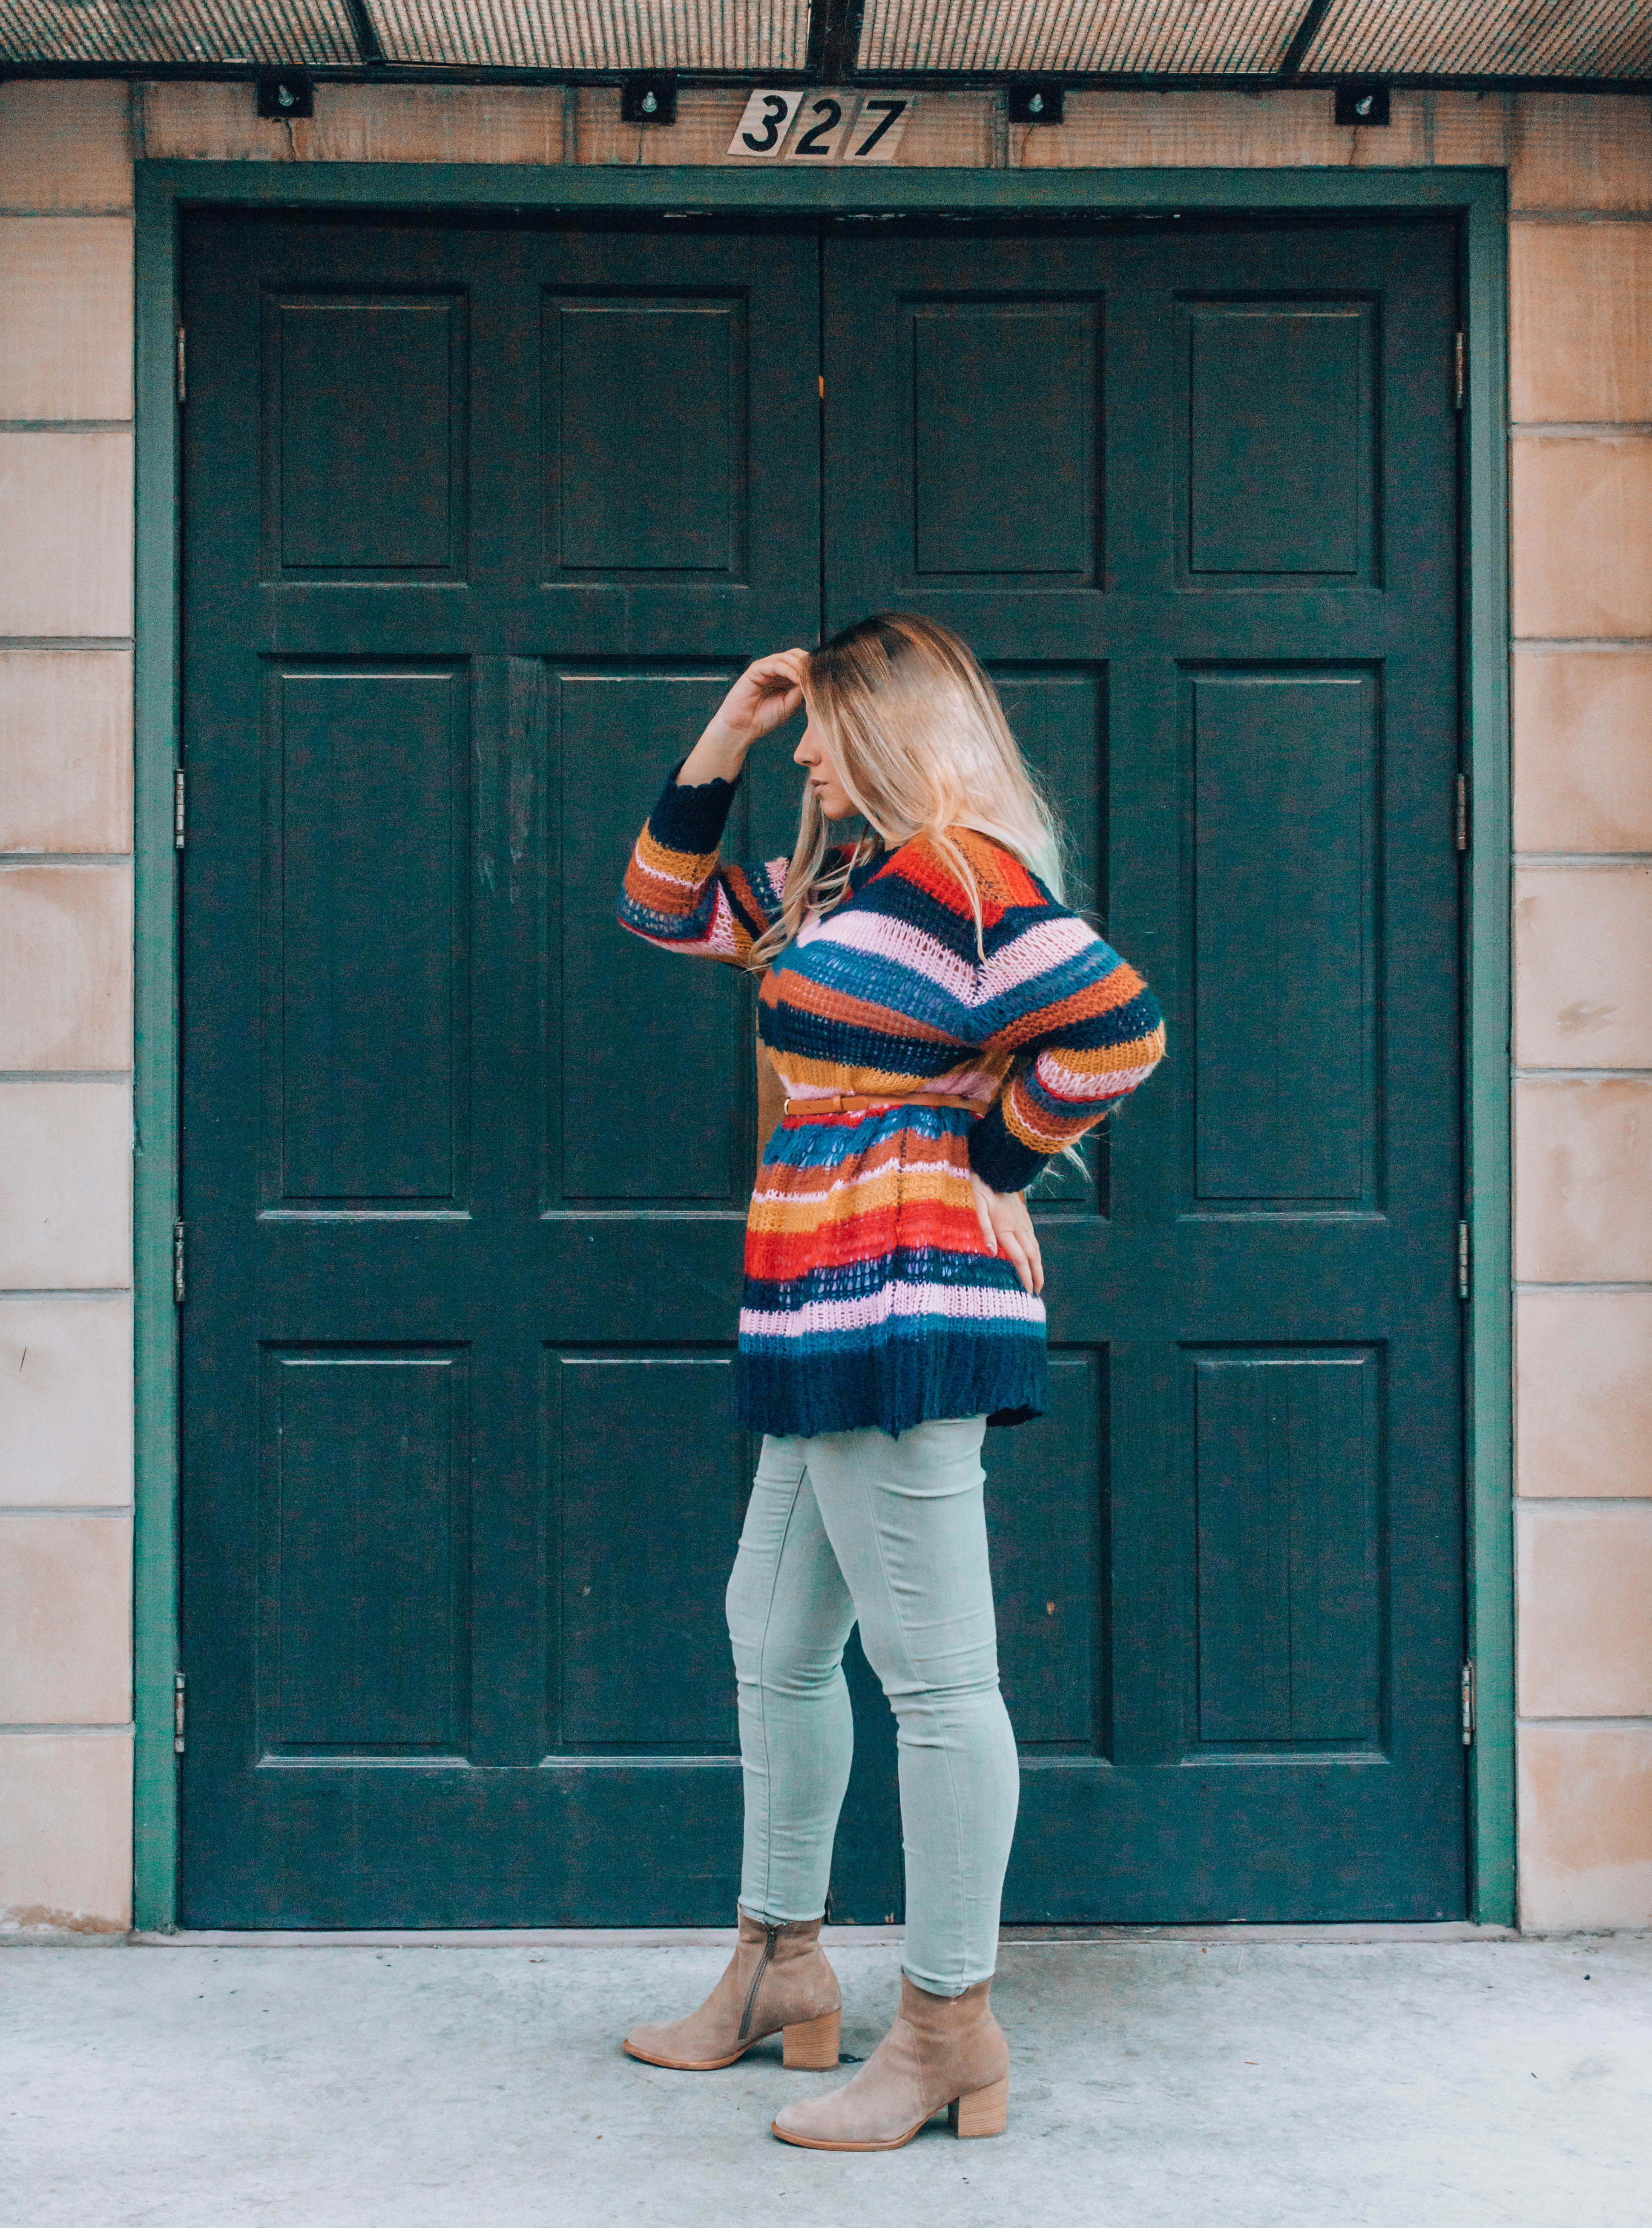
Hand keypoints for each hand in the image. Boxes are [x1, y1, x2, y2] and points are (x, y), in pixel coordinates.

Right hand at [678, 650, 809, 784]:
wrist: (743, 727)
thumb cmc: (765, 718)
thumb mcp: (790, 704)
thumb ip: (801, 691)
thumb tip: (815, 680)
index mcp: (785, 677)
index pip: (803, 664)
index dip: (814, 668)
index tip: (828, 676)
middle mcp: (776, 670)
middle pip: (797, 656)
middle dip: (809, 663)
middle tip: (820, 673)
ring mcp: (766, 668)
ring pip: (788, 657)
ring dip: (801, 666)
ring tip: (809, 677)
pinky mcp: (756, 669)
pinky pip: (775, 664)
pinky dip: (788, 669)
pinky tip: (796, 678)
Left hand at [969, 1172, 1043, 1296]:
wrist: (998, 1169)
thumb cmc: (983, 1188)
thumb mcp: (979, 1207)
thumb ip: (985, 1230)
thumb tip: (993, 1253)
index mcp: (1006, 1228)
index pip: (1019, 1259)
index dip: (1025, 1277)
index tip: (1028, 1291)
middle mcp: (1018, 1227)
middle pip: (1032, 1257)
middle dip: (1037, 1276)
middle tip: (1037, 1292)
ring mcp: (1023, 1222)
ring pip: (1035, 1248)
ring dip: (1039, 1266)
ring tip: (1039, 1279)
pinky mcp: (1024, 1217)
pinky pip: (1033, 1239)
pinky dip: (1036, 1253)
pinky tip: (1035, 1258)